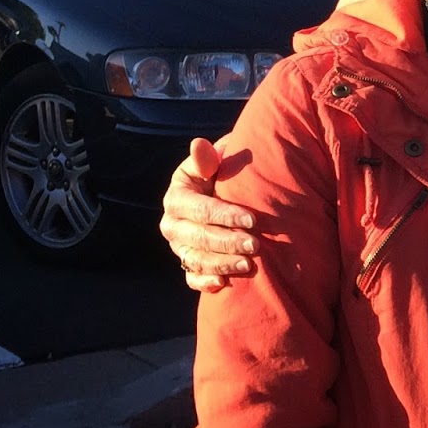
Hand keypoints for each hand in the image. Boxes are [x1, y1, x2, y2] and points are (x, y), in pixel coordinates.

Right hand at [158, 136, 258, 291]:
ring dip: (222, 264)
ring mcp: (178, 246)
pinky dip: (205, 282)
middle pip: (198, 237)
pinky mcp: (186, 264)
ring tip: (248, 265)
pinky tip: (223, 283)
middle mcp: (172, 224)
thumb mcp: (212, 163)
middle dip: (228, 242)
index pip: (200, 209)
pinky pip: (191, 278)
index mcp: (177, 197)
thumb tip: (198, 144)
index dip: (225, 215)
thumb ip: (207, 158)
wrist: (218, 195)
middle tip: (256, 245)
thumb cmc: (220, 175)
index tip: (252, 219)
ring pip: (196, 260)